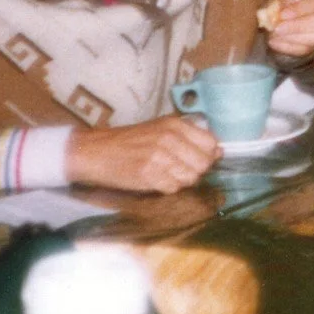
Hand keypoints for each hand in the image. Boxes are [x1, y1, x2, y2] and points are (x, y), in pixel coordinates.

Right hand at [67, 116, 220, 193]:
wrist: (96, 151)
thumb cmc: (130, 141)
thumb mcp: (161, 128)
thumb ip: (189, 136)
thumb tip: (218, 151)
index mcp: (175, 124)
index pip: (211, 143)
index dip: (209, 155)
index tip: (198, 158)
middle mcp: (169, 139)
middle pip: (203, 164)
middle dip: (196, 170)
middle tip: (180, 169)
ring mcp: (159, 157)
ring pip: (190, 178)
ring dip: (182, 180)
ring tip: (166, 173)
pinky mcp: (148, 175)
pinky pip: (173, 188)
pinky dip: (168, 187)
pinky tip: (156, 180)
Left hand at [264, 0, 313, 57]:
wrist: (301, 15)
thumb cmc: (292, 4)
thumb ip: (278, 3)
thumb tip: (269, 13)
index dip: (298, 10)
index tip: (282, 15)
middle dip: (295, 26)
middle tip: (276, 28)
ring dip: (291, 38)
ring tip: (273, 34)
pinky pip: (305, 49)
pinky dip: (287, 47)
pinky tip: (273, 42)